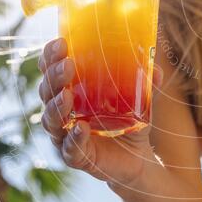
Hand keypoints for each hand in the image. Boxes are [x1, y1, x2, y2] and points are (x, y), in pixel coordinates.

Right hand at [37, 37, 163, 187]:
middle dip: (54, 77)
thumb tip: (155, 69)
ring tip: (67, 96)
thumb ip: (146, 81)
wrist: (137, 159)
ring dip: (56, 106)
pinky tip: (80, 128)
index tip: (61, 42)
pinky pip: (68, 148)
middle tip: (68, 65)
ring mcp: (65, 135)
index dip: (50, 56)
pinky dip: (73, 138)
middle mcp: (62, 111)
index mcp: (70, 89)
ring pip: (51, 120)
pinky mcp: (76, 156)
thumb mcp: (140, 97)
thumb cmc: (130, 121)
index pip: (51, 70)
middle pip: (47, 92)